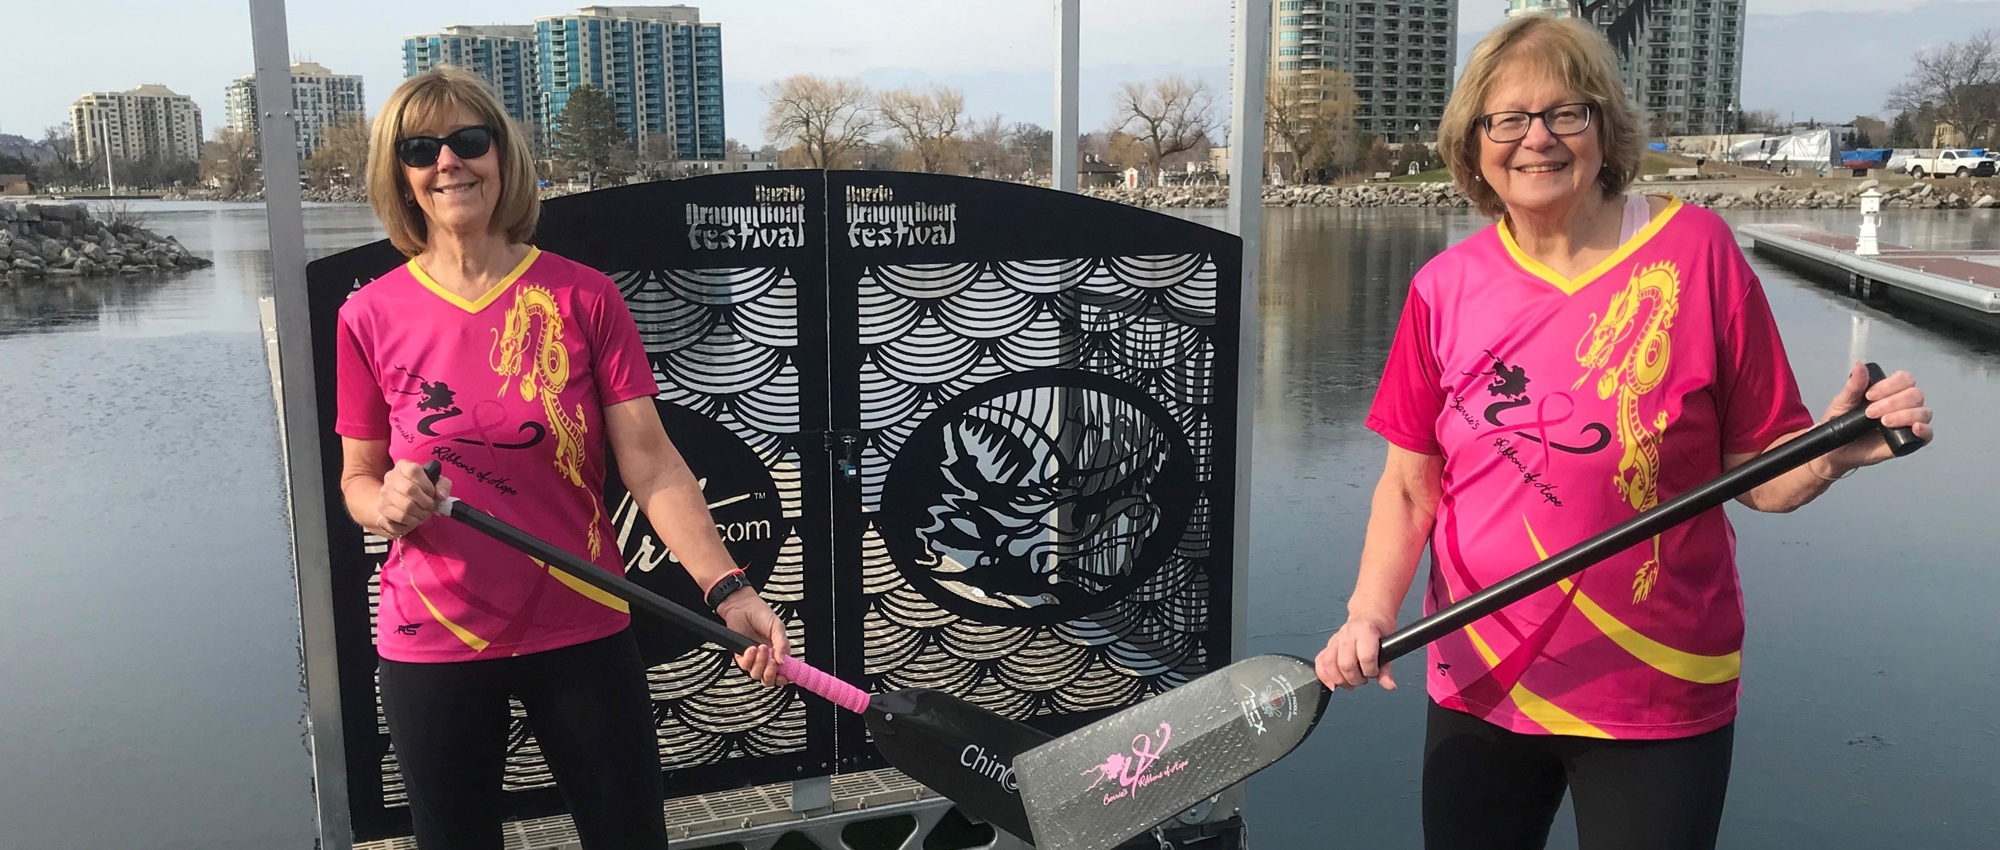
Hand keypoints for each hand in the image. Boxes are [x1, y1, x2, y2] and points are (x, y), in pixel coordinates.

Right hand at [375, 460, 450, 538]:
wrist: (398, 502)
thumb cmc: (420, 490)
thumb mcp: (435, 482)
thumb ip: (443, 485)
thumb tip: (441, 495)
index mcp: (404, 466)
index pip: (414, 470)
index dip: (427, 485)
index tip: (432, 493)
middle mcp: (391, 478)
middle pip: (409, 489)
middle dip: (425, 502)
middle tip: (430, 507)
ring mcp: (385, 493)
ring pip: (405, 507)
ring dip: (420, 514)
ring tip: (424, 515)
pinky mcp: (383, 509)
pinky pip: (400, 519)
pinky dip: (412, 522)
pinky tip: (414, 519)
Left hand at [717, 589, 790, 686]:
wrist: (742, 606)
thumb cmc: (760, 613)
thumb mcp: (777, 627)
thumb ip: (782, 644)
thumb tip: (783, 660)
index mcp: (778, 651)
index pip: (784, 672)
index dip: (785, 677)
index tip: (785, 674)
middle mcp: (766, 657)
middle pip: (769, 678)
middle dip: (770, 675)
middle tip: (772, 663)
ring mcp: (754, 657)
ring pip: (756, 674)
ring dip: (760, 663)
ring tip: (761, 648)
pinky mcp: (741, 655)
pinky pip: (744, 665)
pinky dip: (748, 659)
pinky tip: (751, 649)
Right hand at [1316, 612, 1397, 691]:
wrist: (1369, 615)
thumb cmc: (1379, 628)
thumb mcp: (1390, 645)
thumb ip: (1387, 668)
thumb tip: (1389, 685)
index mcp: (1365, 631)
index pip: (1365, 657)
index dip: (1371, 671)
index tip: (1374, 673)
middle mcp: (1348, 634)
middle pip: (1345, 664)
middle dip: (1355, 678)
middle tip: (1363, 679)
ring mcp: (1336, 639)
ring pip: (1329, 663)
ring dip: (1339, 679)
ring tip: (1349, 683)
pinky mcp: (1329, 645)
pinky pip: (1320, 661)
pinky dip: (1324, 675)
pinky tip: (1332, 683)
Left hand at [1815, 363, 1934, 477]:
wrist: (1836, 449)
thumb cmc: (1841, 422)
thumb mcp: (1843, 402)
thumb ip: (1854, 385)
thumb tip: (1859, 365)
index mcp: (1890, 392)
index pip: (1904, 379)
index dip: (1890, 385)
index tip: (1869, 396)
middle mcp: (1904, 405)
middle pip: (1915, 395)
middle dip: (1893, 402)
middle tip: (1870, 413)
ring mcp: (1908, 423)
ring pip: (1923, 412)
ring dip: (1905, 415)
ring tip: (1883, 422)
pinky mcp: (1910, 441)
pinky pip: (1928, 434)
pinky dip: (1925, 430)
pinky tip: (1914, 428)